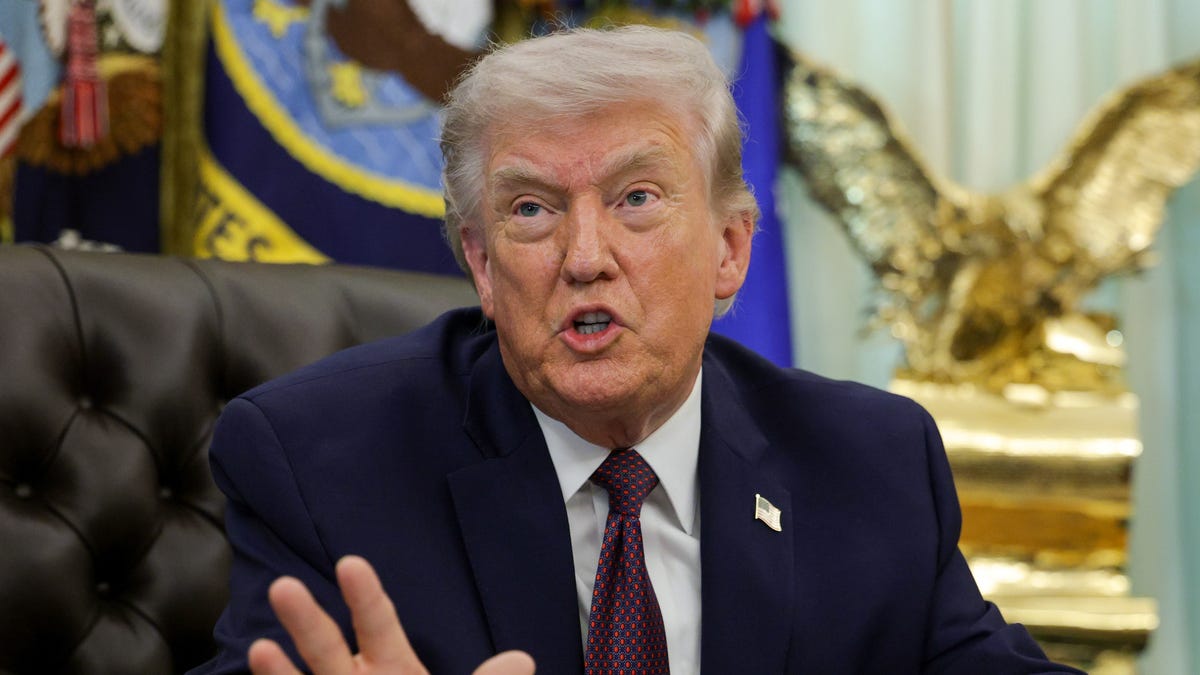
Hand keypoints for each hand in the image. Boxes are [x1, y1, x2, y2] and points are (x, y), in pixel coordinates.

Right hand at [247, 555, 534, 674]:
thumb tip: (521, 662)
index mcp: (394, 669)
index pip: (378, 625)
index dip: (366, 596)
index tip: (351, 564)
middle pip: (328, 648)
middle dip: (307, 620)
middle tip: (284, 587)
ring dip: (280, 666)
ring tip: (258, 645)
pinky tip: (262, 667)